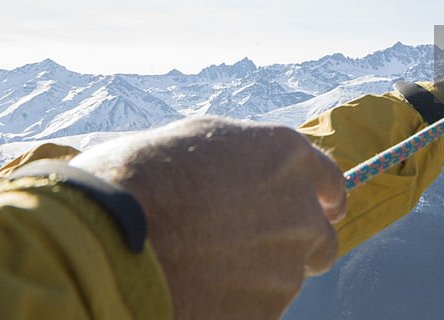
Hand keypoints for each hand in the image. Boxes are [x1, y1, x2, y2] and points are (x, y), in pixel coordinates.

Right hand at [70, 117, 345, 318]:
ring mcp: (286, 266)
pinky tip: (199, 288)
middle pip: (319, 238)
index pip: (330, 181)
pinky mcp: (266, 312)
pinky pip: (260, 306)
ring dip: (261, 273)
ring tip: (207, 266)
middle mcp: (300, 210)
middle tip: (254, 245)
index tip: (322, 209)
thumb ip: (239, 155)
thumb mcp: (195, 139)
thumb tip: (241, 169)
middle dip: (296, 242)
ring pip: (287, 276)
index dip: (323, 197)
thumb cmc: (142, 177)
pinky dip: (238, 301)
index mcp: (286, 157)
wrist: (113, 239)